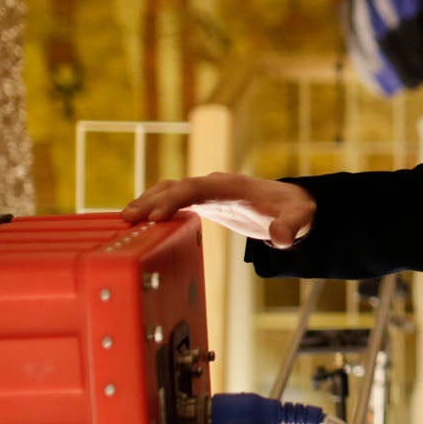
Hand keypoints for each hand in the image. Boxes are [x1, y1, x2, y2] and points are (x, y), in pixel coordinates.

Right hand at [123, 173, 315, 248]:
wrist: (293, 204)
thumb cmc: (295, 210)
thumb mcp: (299, 219)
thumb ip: (290, 227)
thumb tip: (280, 238)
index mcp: (232, 186)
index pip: (196, 187)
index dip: (174, 200)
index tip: (155, 216)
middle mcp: (215, 184)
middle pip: (176, 187)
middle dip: (151, 201)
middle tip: (127, 219)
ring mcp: (208, 192)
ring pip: (170, 191)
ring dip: (147, 203)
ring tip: (124, 220)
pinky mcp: (204, 203)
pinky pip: (174, 201)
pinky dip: (156, 208)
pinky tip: (139, 223)